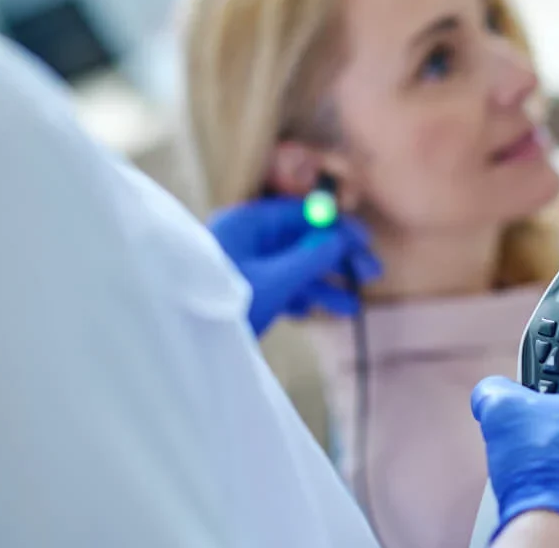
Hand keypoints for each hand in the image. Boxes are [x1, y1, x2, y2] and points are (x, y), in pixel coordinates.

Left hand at [209, 197, 380, 335]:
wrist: (187, 344)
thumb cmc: (225, 303)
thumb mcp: (276, 279)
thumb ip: (311, 257)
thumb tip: (341, 240)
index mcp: (247, 224)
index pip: (300, 214)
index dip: (336, 227)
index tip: (365, 242)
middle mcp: (246, 240)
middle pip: (302, 241)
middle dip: (337, 259)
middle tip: (371, 274)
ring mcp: (244, 267)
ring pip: (294, 268)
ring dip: (325, 285)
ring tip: (353, 307)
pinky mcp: (244, 292)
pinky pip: (280, 287)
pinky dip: (302, 298)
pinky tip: (318, 312)